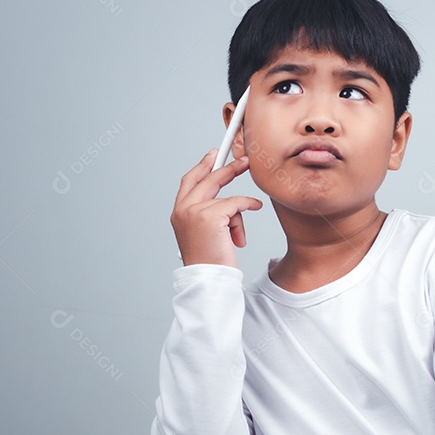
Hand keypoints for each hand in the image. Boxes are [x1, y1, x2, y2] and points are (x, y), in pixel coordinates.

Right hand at [171, 148, 263, 267]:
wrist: (208, 279)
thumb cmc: (210, 261)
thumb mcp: (206, 233)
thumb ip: (210, 214)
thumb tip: (231, 202)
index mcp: (179, 213)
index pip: (189, 181)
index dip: (202, 166)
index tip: (213, 155)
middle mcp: (183, 209)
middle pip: (207, 178)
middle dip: (228, 168)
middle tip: (244, 161)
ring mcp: (195, 211)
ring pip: (226, 197)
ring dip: (239, 215)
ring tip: (238, 235)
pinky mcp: (211, 216)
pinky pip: (237, 203)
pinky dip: (249, 206)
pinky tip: (256, 209)